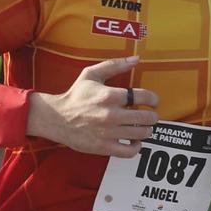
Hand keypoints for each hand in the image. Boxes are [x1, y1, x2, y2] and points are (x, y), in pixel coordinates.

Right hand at [29, 55, 157, 157]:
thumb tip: (136, 59)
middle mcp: (111, 115)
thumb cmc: (76, 95)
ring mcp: (108, 133)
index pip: (144, 97)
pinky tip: (134, 141)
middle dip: (152, 116)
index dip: (154, 99)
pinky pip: (130, 152)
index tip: (153, 101)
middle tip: (149, 115)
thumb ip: (114, 65)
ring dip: (146, 130)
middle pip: (147, 117)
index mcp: (110, 95)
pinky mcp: (104, 147)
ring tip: (142, 127)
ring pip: (141, 134)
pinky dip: (137, 147)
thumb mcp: (92, 74)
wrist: (57, 118)